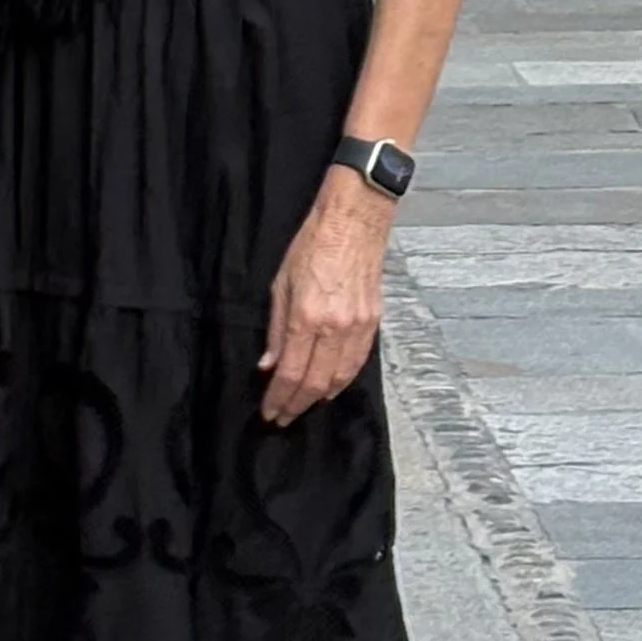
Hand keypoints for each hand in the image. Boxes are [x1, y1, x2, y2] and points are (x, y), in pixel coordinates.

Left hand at [258, 173, 389, 425]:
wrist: (354, 222)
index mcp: (307, 317)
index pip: (290, 373)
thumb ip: (275, 328)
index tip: (270, 412)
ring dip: (318, 398)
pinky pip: (357, 362)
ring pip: (338, 378)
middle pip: (314, 383)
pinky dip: (342, 381)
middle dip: (296, 405)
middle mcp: (334, 328)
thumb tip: (268, 364)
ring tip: (302, 407)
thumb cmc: (312, 245)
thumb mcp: (280, 283)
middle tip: (283, 417)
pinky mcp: (373, 322)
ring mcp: (357, 327)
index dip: (279, 398)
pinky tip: (330, 387)